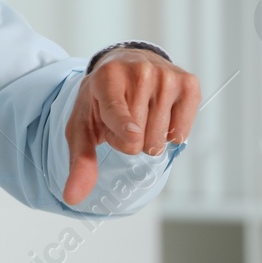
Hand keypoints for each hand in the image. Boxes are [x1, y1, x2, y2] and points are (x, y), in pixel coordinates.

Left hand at [62, 48, 199, 205]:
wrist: (124, 64)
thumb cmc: (100, 100)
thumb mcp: (82, 125)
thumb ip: (80, 160)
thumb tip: (72, 198)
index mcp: (107, 78)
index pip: (119, 112)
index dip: (125, 128)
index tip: (132, 135)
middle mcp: (140, 72)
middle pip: (138, 139)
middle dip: (128, 140)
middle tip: (123, 119)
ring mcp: (167, 76)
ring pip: (161, 139)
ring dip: (149, 138)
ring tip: (140, 114)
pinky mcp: (189, 83)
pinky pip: (182, 133)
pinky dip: (171, 132)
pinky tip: (160, 113)